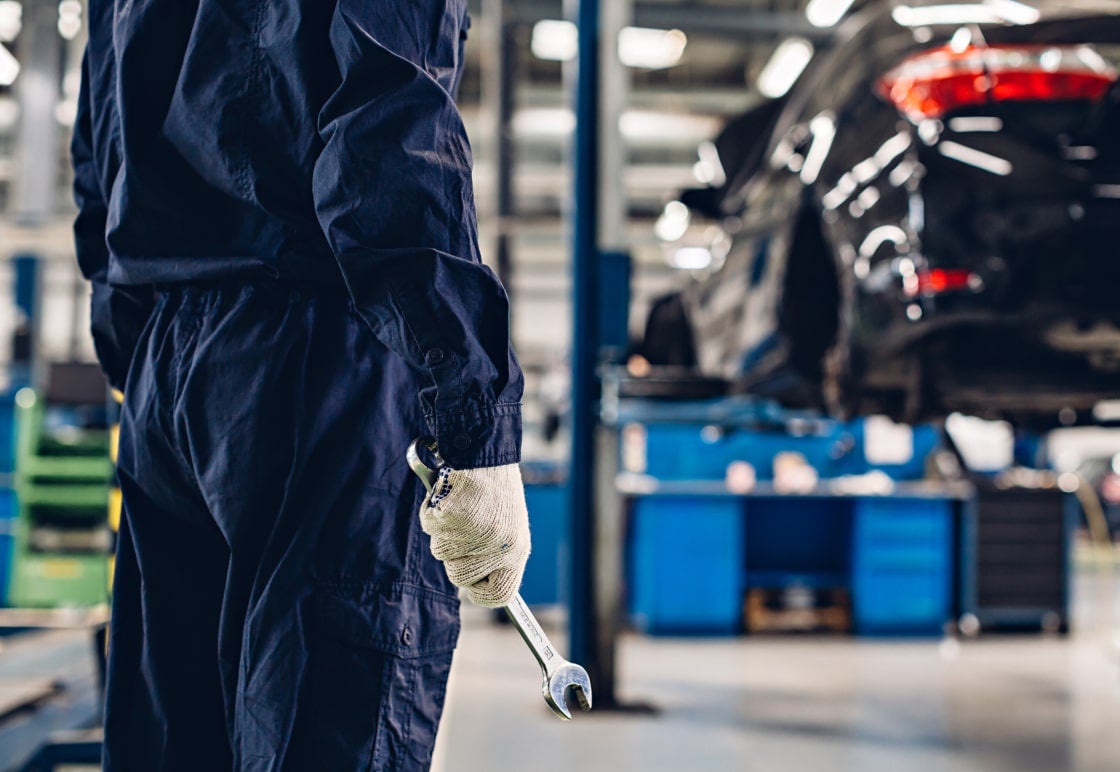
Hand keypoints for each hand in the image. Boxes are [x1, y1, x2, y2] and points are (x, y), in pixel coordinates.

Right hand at [419, 463, 530, 606]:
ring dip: (443, 531)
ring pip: (440, 551)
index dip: (481, 593)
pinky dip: (432, 511)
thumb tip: (478, 585)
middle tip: (462, 530)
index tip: (472, 585)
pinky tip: (449, 495)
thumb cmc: (496, 488)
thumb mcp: (508, 525)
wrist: (485, 449)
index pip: (500, 595)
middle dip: (454, 556)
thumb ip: (496, 555)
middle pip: (459, 576)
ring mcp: (475, 533)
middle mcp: (499, 546)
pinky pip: (430, 526)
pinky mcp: (452, 517)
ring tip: (460, 506)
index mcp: (518, 549)